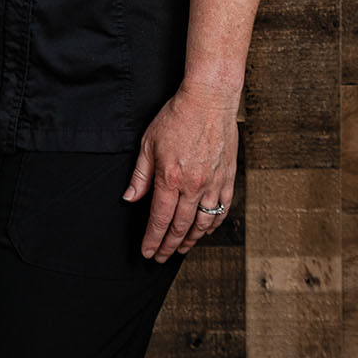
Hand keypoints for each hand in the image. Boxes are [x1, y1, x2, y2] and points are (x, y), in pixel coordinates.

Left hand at [123, 83, 238, 261]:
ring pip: (203, 223)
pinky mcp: (228, 179)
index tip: (147, 252)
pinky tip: (206, 230)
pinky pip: (222, 210)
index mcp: (170, 178)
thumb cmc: (177, 117)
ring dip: (191, 240)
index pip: (159, 219)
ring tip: (181, 248)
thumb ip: (140, 175)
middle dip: (169, 245)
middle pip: (180, 226)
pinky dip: (213, 224)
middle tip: (161, 257)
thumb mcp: (148, 142)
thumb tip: (130, 198)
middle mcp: (193, 186)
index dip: (152, 239)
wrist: (209, 101)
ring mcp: (213, 184)